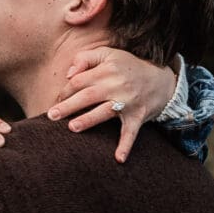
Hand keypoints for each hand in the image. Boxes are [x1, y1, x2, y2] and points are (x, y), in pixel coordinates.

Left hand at [48, 48, 177, 162]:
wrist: (161, 80)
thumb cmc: (128, 67)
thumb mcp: (108, 54)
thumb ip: (85, 58)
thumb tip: (68, 74)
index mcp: (107, 69)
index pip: (80, 80)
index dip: (65, 90)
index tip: (57, 100)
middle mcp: (117, 85)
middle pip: (88, 95)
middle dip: (69, 106)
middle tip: (51, 115)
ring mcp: (128, 102)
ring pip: (105, 111)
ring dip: (89, 120)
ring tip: (72, 127)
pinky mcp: (137, 116)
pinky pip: (131, 132)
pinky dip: (125, 145)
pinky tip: (118, 158)